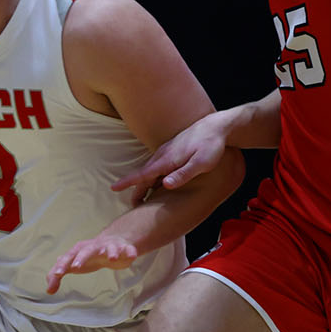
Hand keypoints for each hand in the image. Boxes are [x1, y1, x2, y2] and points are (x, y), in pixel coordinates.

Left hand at [46, 235, 138, 294]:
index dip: (62, 265)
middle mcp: (93, 247)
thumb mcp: (72, 264)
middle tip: (75, 267)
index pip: (68, 257)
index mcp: (79, 250)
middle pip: (85, 250)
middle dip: (81, 258)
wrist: (112, 242)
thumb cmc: (88, 256)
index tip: (57, 274)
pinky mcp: (124, 249)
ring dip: (110, 252)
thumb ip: (58, 276)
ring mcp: (109, 247)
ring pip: (109, 248)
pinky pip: (128, 249)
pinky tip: (132, 256)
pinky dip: (130, 251)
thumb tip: (48, 290)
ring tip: (112, 258)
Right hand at [112, 110, 234, 202]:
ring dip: (143, 183)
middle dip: (136, 188)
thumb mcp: (201, 163)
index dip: (128, 182)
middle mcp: (163, 155)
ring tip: (142, 197)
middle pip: (144, 174)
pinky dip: (152, 175)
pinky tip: (155, 182)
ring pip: (150, 169)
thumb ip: (183, 174)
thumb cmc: (211, 146)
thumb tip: (166, 185)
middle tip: (133, 205)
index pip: (143, 174)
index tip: (114, 188)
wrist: (216, 126)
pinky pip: (156, 165)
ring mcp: (166, 151)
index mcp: (168, 160)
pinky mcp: (171, 150)